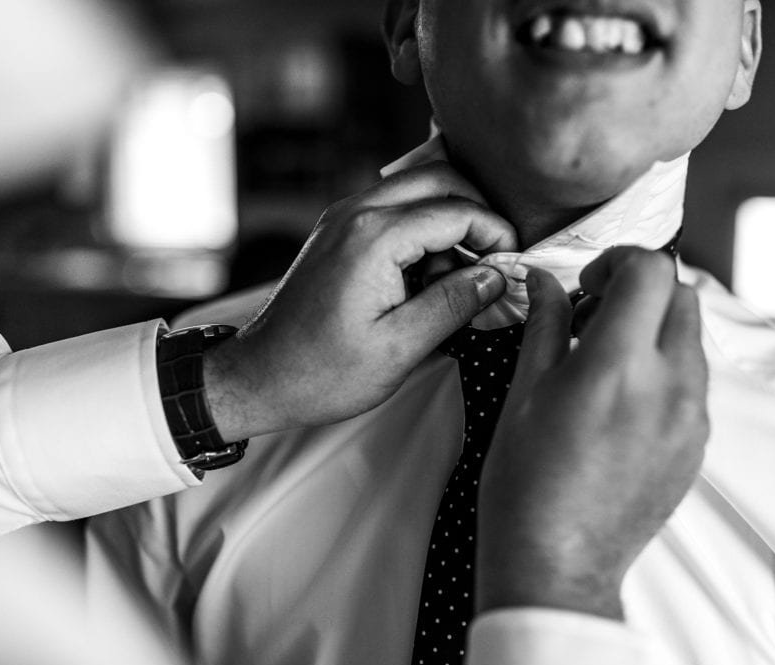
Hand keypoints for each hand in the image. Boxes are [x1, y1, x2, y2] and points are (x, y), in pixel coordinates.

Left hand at [204, 162, 517, 438]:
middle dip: (477, 210)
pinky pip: (392, 208)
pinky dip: (421, 228)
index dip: (496, 232)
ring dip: (448, 218)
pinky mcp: (337, 231)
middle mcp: (356, 212)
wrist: (260, 377)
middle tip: (496, 256)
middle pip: (438, 178)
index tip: (514, 263)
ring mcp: (342, 218)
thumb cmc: (324, 372)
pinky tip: (428, 275)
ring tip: (458, 276)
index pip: (456, 210)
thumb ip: (454, 304)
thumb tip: (495, 276)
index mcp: (374, 237)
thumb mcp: (400, 347)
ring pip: (415, 188)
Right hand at [475, 247, 708, 620]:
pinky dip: (665, 366)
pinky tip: (623, 397)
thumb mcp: (524, 393)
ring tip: (605, 359)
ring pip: (691, 337)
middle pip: (681, 295)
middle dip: (639, 289)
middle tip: (593, 315)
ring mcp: (692, 418)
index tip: (589, 283)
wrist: (559, 564)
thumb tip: (543, 281)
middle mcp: (670, 387)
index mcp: (619, 366)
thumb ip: (544, 325)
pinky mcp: (698, 444)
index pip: (652, 270)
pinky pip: (694, 380)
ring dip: (654, 327)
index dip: (619, 261)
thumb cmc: (527, 485)